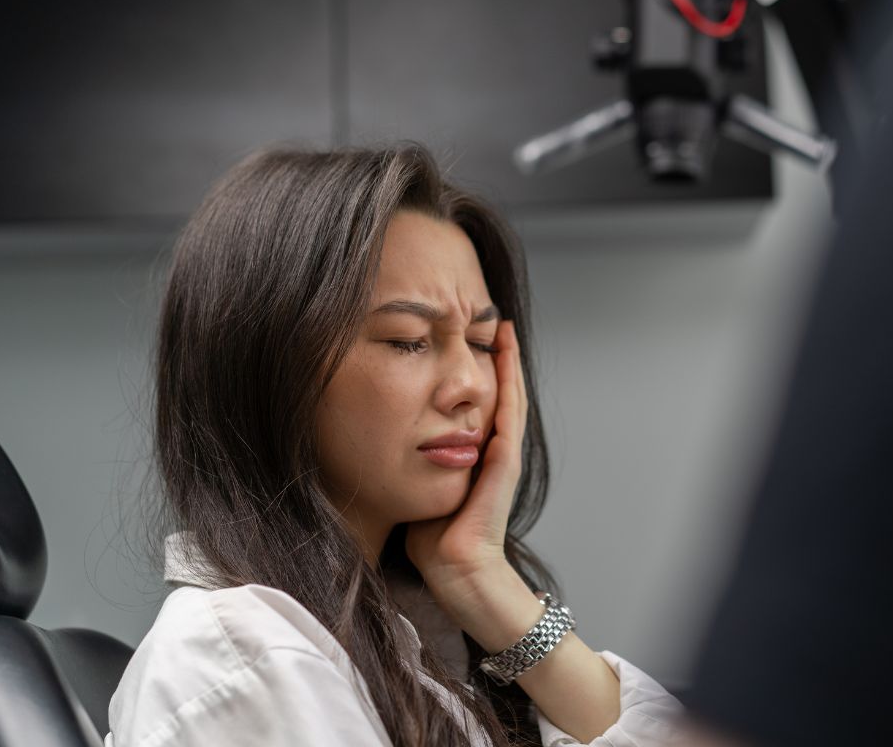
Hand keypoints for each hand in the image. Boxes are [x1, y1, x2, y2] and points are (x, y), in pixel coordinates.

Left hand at [405, 319, 527, 592]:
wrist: (456, 571)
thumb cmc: (433, 539)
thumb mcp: (422, 487)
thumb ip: (413, 463)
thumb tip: (382, 440)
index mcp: (476, 455)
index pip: (479, 404)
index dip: (477, 372)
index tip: (469, 340)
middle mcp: (495, 450)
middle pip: (499, 392)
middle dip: (497, 358)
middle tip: (493, 321)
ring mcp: (504, 455)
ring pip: (510, 395)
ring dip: (508, 361)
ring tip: (503, 328)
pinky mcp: (504, 462)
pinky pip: (508, 413)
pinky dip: (509, 382)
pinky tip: (504, 356)